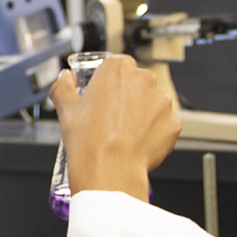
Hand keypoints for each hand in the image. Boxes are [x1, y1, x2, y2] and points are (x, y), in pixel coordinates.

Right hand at [49, 54, 180, 201]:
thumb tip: (65, 79)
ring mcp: (162, 101)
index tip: (100, 95)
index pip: (115, 65)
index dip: (106, 82)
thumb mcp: (66, 110)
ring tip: (120, 133)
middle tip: (107, 118)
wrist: (109, 171)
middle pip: (135, 83)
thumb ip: (63, 87)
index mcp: (117, 70)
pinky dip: (151, 131)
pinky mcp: (173, 122)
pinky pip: (162, 123)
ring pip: (150, 103)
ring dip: (139, 113)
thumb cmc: (89, 140)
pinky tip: (134, 142)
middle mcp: (144, 80)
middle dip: (124, 97)